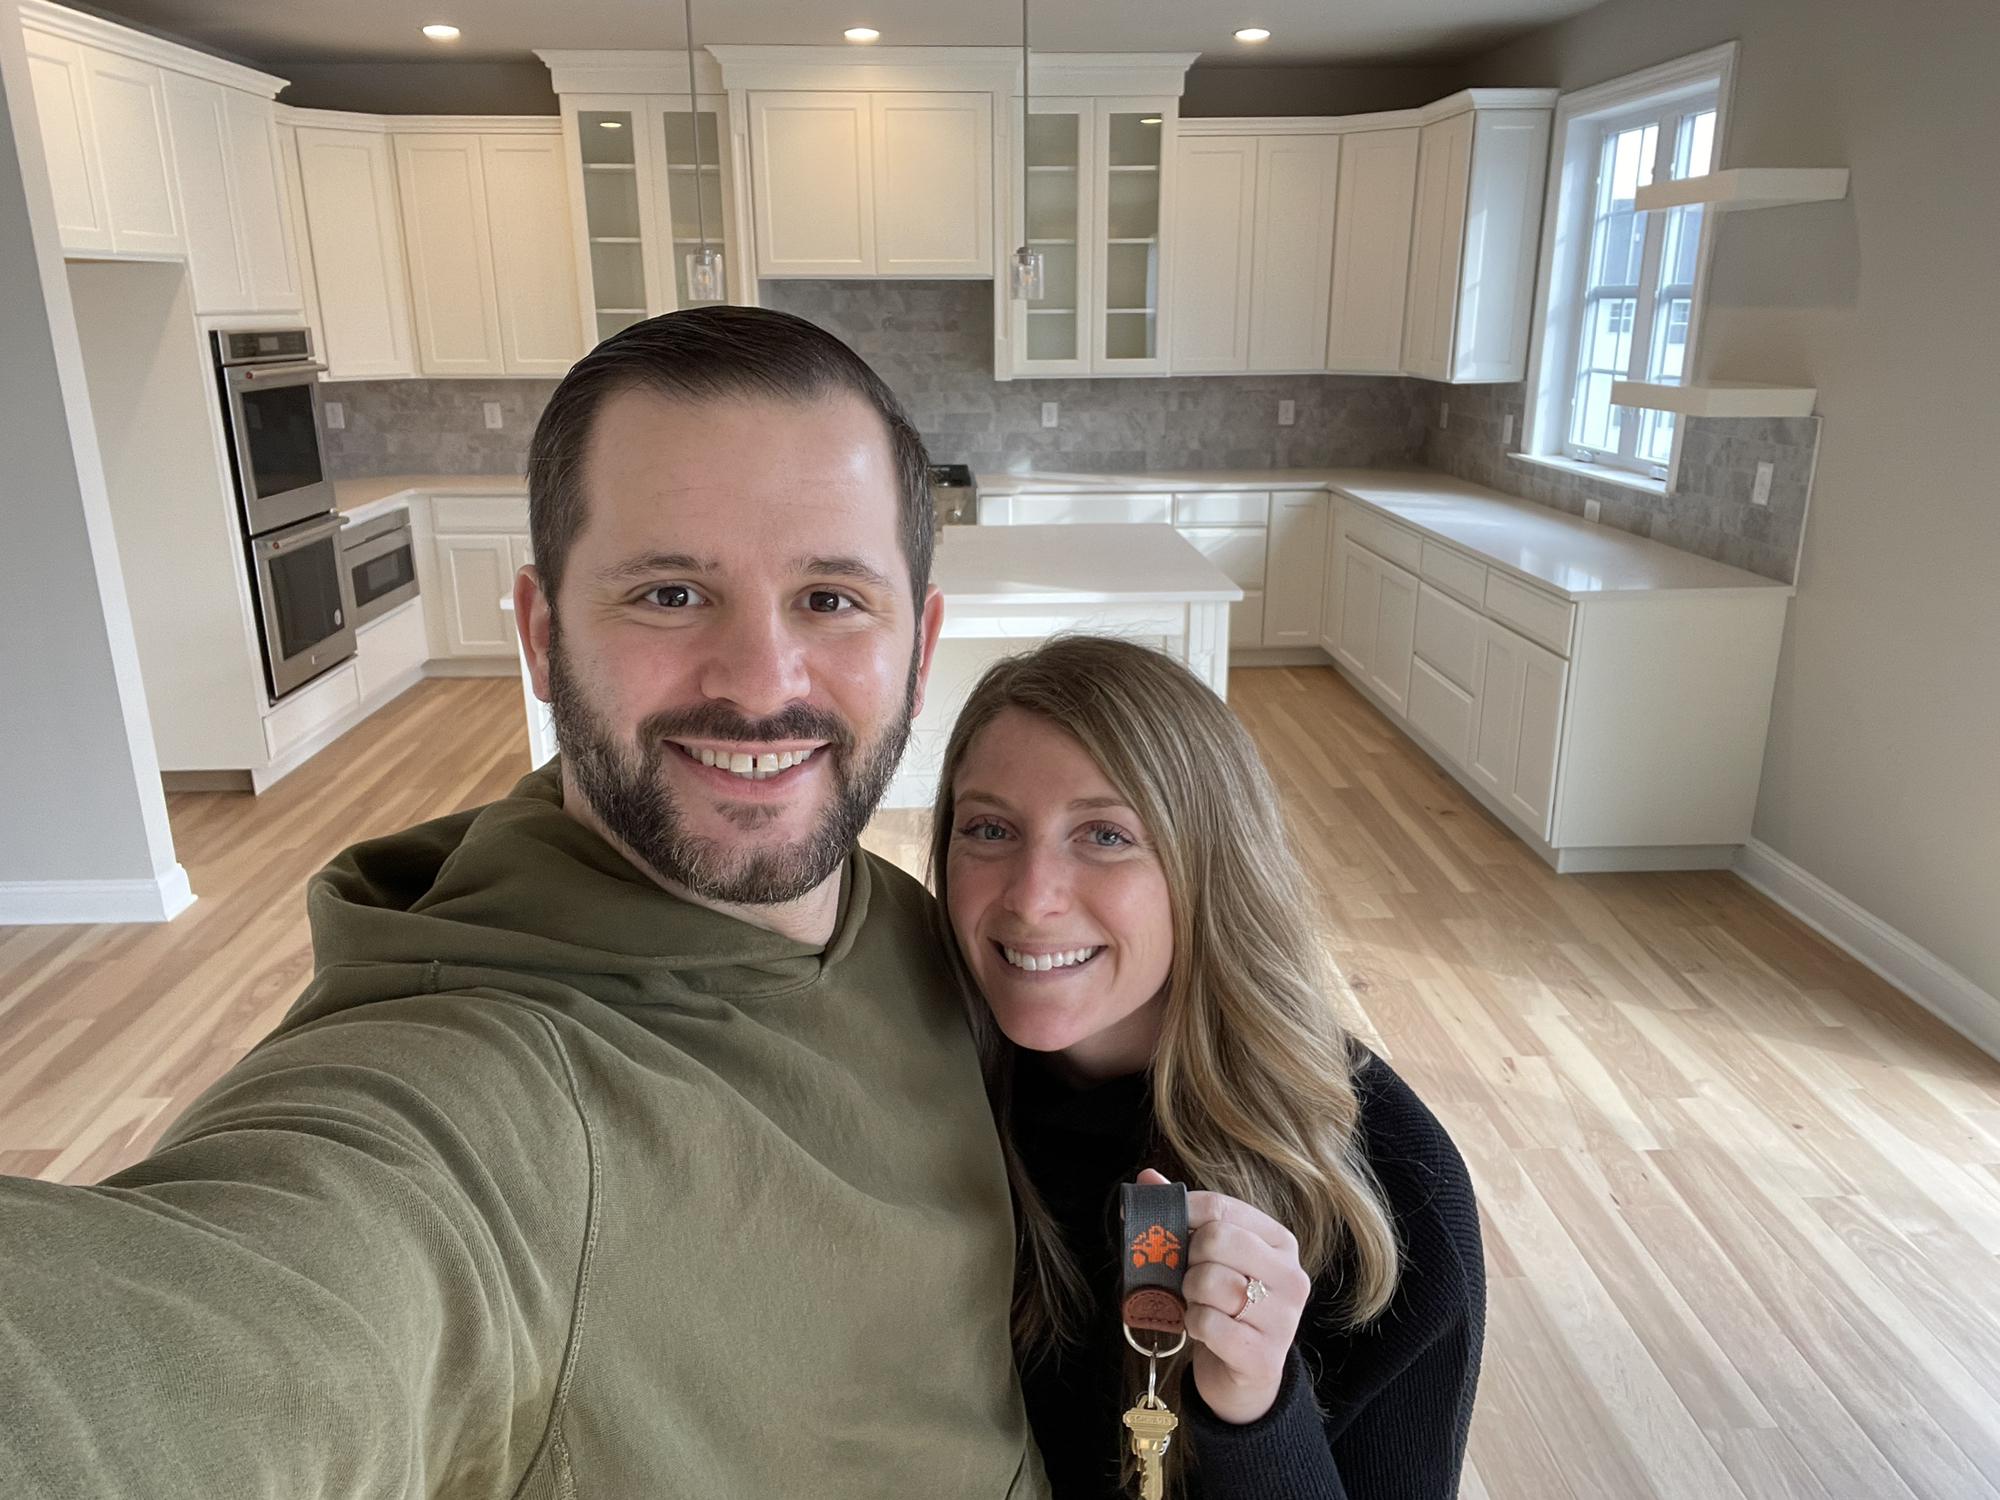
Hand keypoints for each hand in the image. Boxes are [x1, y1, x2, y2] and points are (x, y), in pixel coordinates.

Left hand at [1136, 1167, 1309, 1424]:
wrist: (1242, 1378)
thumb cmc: (1223, 1307)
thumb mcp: (1207, 1259)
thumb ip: (1182, 1216)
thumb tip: (1147, 1178)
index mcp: (1280, 1242)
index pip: (1222, 1208)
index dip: (1183, 1212)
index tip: (1166, 1224)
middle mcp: (1291, 1276)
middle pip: (1216, 1239)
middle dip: (1189, 1259)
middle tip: (1190, 1277)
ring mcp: (1283, 1318)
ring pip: (1209, 1282)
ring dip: (1190, 1295)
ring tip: (1199, 1305)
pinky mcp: (1264, 1356)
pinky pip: (1208, 1323)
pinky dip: (1194, 1325)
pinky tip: (1204, 1331)